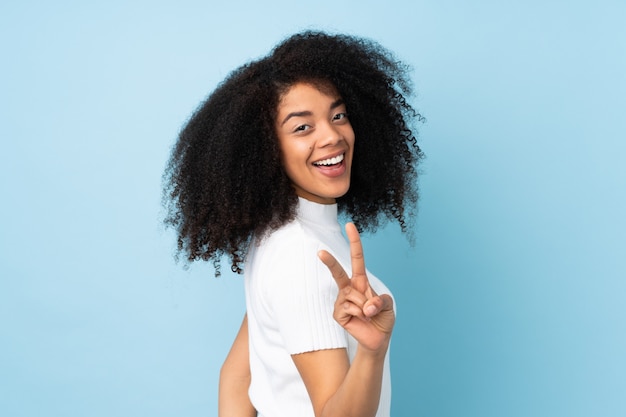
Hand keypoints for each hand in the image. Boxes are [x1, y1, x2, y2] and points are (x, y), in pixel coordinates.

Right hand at [318, 223, 394, 352]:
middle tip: (320, 252)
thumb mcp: (388, 306)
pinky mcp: (338, 313)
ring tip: (368, 315)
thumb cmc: (382, 319)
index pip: (357, 258)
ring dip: (366, 306)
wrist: (378, 339)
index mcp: (361, 281)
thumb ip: (380, 301)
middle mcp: (349, 288)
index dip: (354, 242)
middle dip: (329, 262)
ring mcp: (342, 301)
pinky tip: (360, 320)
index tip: (349, 225)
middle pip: (338, 272)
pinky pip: (349, 307)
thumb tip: (367, 306)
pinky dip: (359, 314)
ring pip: (352, 296)